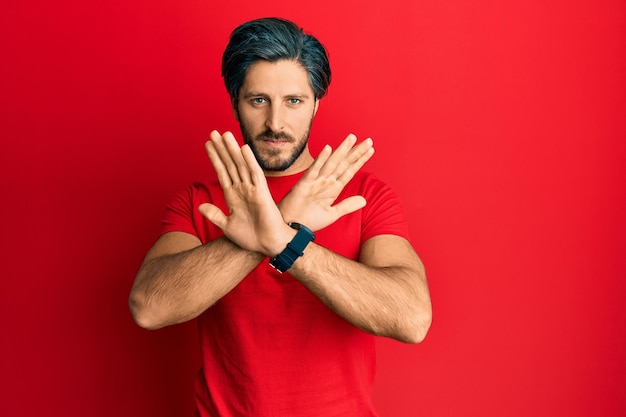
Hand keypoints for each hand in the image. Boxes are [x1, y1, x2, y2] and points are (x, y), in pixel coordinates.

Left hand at [198, 131, 292, 255]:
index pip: (222, 172)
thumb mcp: (227, 226)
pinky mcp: (262, 193)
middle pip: (230, 164)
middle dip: (221, 149)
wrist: (268, 246)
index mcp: (233, 196)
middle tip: (213, 132)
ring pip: (240, 165)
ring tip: (224, 134)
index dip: (215, 158)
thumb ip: (215, 215)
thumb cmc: (251, 238)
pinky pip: (255, 174)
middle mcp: (242, 189)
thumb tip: (200, 206)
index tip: (208, 145)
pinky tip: (243, 148)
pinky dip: (249, 161)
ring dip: (232, 150)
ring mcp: (252, 189)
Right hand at [278, 134, 374, 230]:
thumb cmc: (309, 220)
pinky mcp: (304, 184)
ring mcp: (316, 181)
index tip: (371, 150)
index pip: (349, 171)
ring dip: (342, 150)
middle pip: (343, 163)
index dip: (360, 160)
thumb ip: (347, 206)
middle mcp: (326, 181)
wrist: (292, 227)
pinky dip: (321, 159)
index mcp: (333, 188)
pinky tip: (328, 148)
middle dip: (356, 152)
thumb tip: (364, 200)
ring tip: (352, 138)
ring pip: (332, 163)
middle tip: (369, 140)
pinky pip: (314, 170)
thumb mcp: (332, 214)